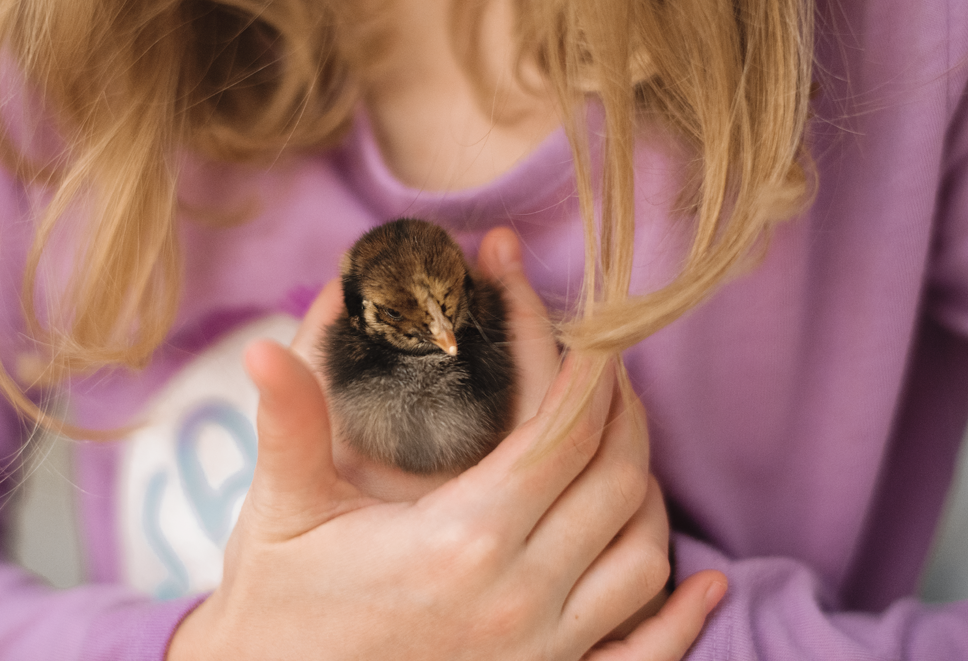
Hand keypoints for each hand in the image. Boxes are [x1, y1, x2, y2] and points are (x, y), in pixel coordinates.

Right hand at [166, 227, 724, 660]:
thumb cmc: (279, 600)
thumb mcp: (284, 508)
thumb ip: (289, 422)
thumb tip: (261, 347)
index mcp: (459, 539)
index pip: (561, 436)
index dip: (591, 378)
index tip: (602, 337)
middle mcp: (516, 596)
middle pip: (613, 483)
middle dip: (625, 416)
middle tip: (613, 376)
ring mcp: (540, 652)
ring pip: (643, 555)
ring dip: (649, 493)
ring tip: (628, 450)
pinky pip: (644, 653)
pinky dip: (683, 615)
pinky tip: (706, 584)